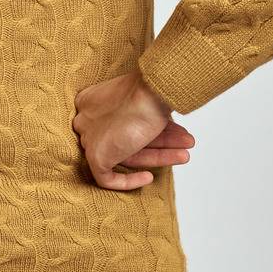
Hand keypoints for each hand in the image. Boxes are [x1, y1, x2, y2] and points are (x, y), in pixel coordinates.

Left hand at [72, 71, 195, 189]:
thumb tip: (157, 128)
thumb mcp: (147, 100)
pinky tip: (149, 177)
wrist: (152, 92)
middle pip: (128, 138)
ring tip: (185, 154)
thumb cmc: (151, 90)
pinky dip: (129, 181)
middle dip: (161, 141)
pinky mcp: (94, 157)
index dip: (152, 130)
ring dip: (159, 156)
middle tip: (185, 141)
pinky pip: (106, 179)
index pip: (123, 123)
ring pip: (125, 154)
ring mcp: (89, 137)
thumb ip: (143, 116)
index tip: (173, 130)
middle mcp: (87, 118)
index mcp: (94, 101)